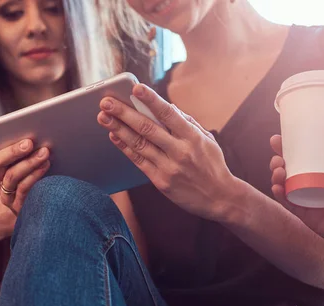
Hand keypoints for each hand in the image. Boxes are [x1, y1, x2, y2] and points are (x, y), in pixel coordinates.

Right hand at [0, 123, 50, 213]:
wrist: (34, 220)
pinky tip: (45, 167)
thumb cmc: (34, 188)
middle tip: (29, 142)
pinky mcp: (18, 207)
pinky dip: (34, 177)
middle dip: (13, 151)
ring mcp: (6, 196)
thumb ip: (26, 155)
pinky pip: (24, 191)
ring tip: (44, 153)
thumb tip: (35, 136)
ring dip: (29, 163)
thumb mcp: (28, 170)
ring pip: (12, 176)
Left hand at [97, 84, 240, 221]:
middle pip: (147, 128)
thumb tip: (168, 107)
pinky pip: (138, 161)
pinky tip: (114, 136)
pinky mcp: (161, 181)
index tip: (136, 88)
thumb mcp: (207, 140)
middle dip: (124, 113)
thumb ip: (188, 122)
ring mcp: (169, 167)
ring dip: (118, 129)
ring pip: (139, 144)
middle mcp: (180, 151)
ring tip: (103, 117)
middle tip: (106, 102)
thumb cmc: (212, 165)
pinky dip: (125, 147)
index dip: (151, 100)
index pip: (168, 113)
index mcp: (192, 137)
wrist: (220, 198)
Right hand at [270, 135, 323, 251]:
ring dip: (276, 178)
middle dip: (277, 163)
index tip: (278, 140)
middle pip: (288, 172)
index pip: (301, 159)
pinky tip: (277, 188)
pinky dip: (281, 196)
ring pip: (285, 187)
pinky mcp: (307, 215)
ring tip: (279, 171)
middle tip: (278, 158)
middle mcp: (312, 186)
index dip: (286, 149)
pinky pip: (289, 204)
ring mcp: (308, 200)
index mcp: (323, 173)